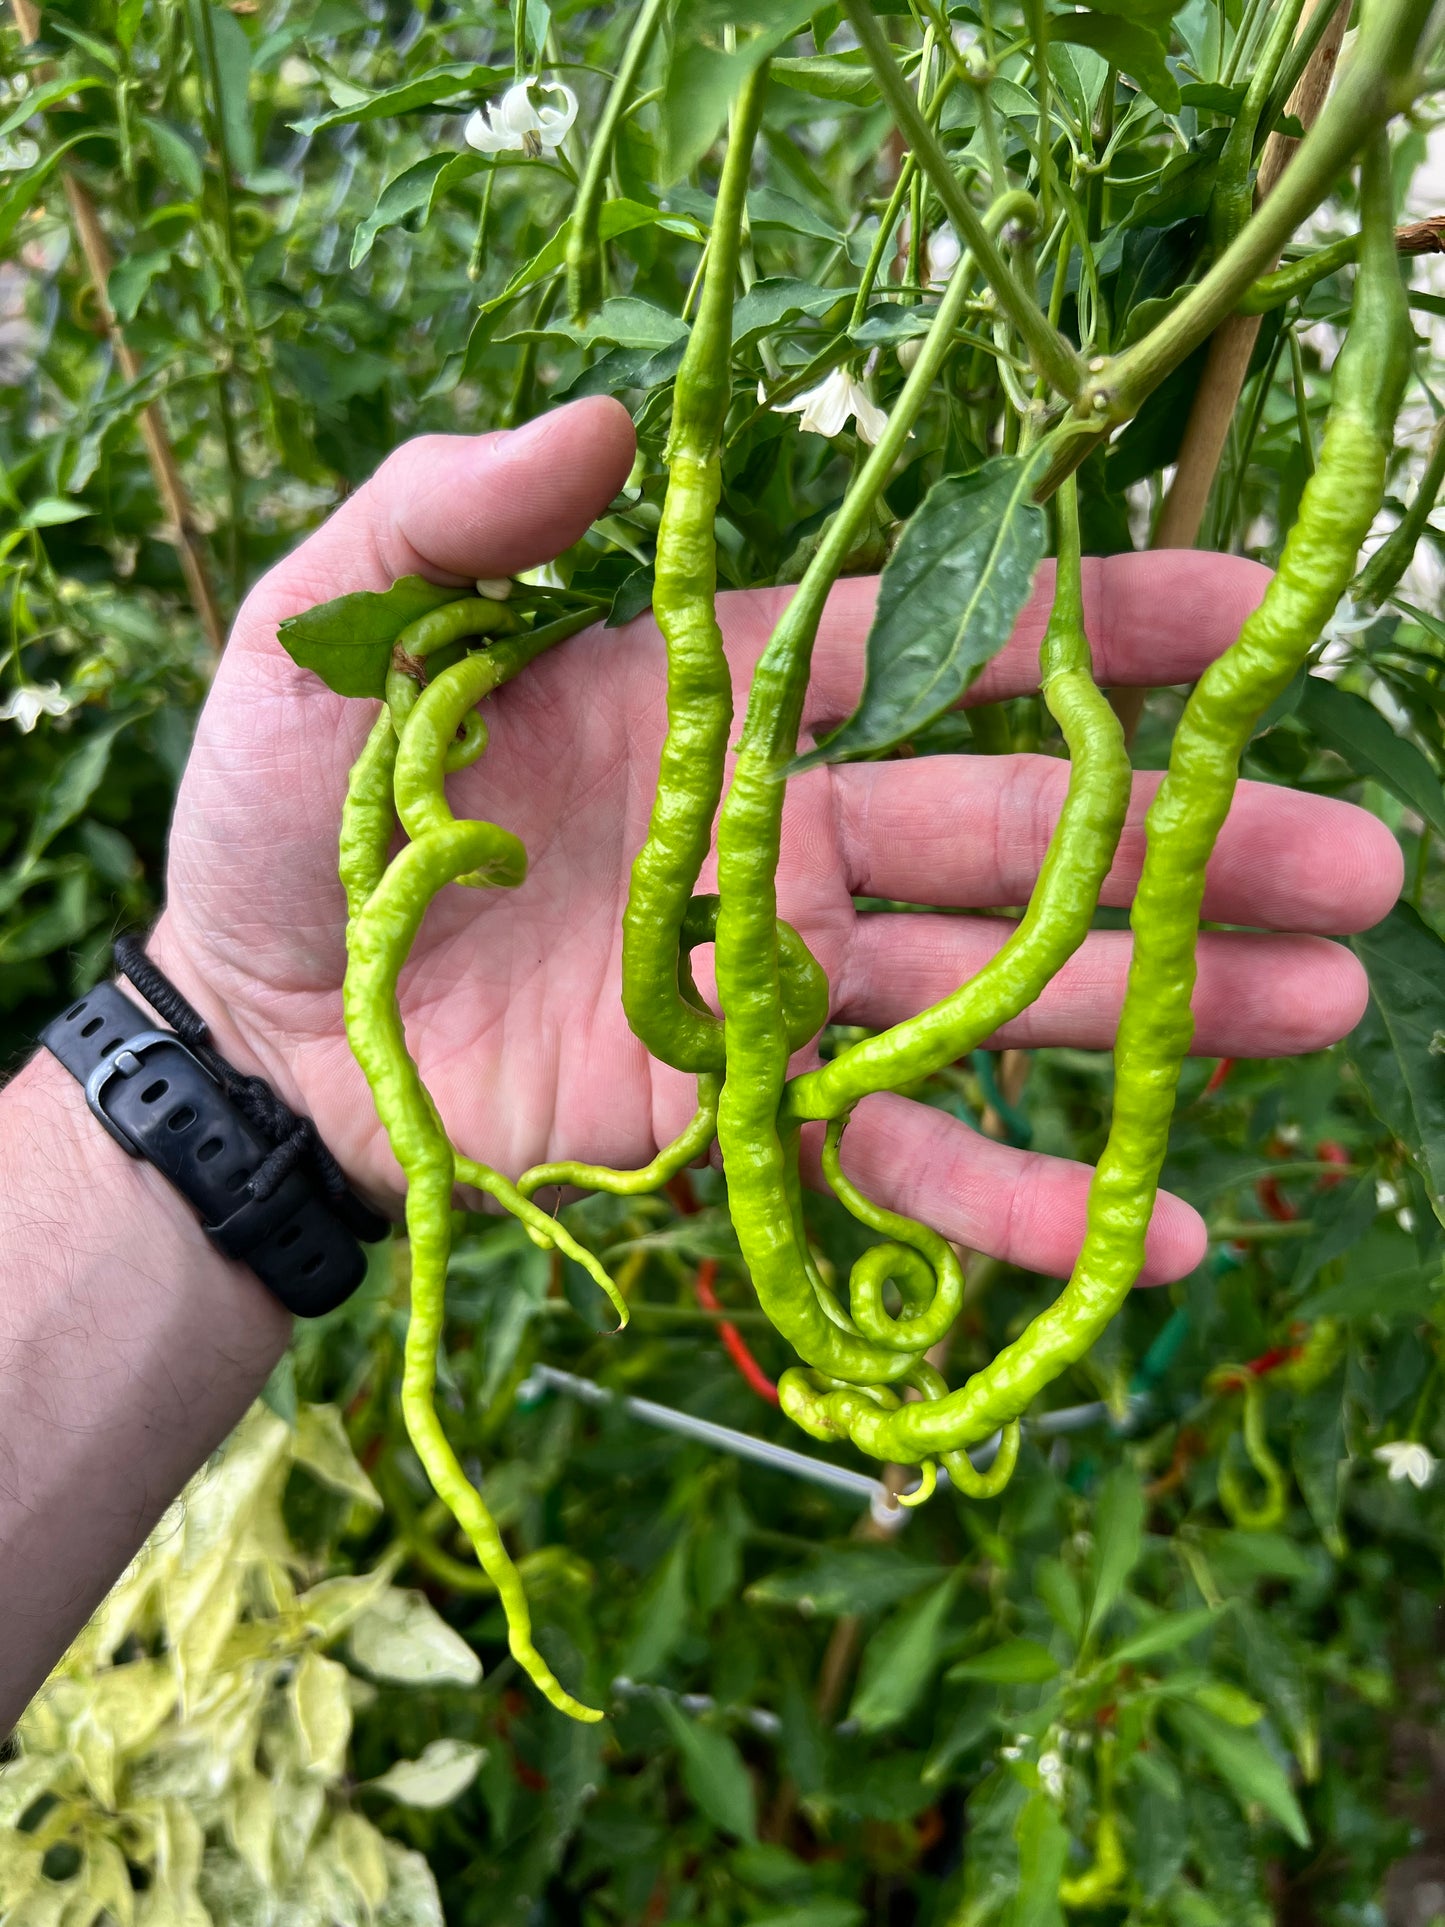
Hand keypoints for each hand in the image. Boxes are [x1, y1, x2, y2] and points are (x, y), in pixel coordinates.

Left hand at [151, 395, 1400, 1286]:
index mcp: (726, 693)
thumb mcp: (334, 633)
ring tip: (1317, 1011)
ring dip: (1154, 1006)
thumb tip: (595, 413)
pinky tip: (1146, 1232)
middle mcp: (786, 830)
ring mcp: (780, 980)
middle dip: (1183, 841)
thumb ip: (452, 518)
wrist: (258, 1023)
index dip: (1097, 624)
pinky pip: (896, 1159)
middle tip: (1356, 865)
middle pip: (1017, 829)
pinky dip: (1014, 1202)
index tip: (1255, 609)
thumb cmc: (293, 814)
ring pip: (998, 991)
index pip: (944, 643)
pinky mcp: (744, 1112)